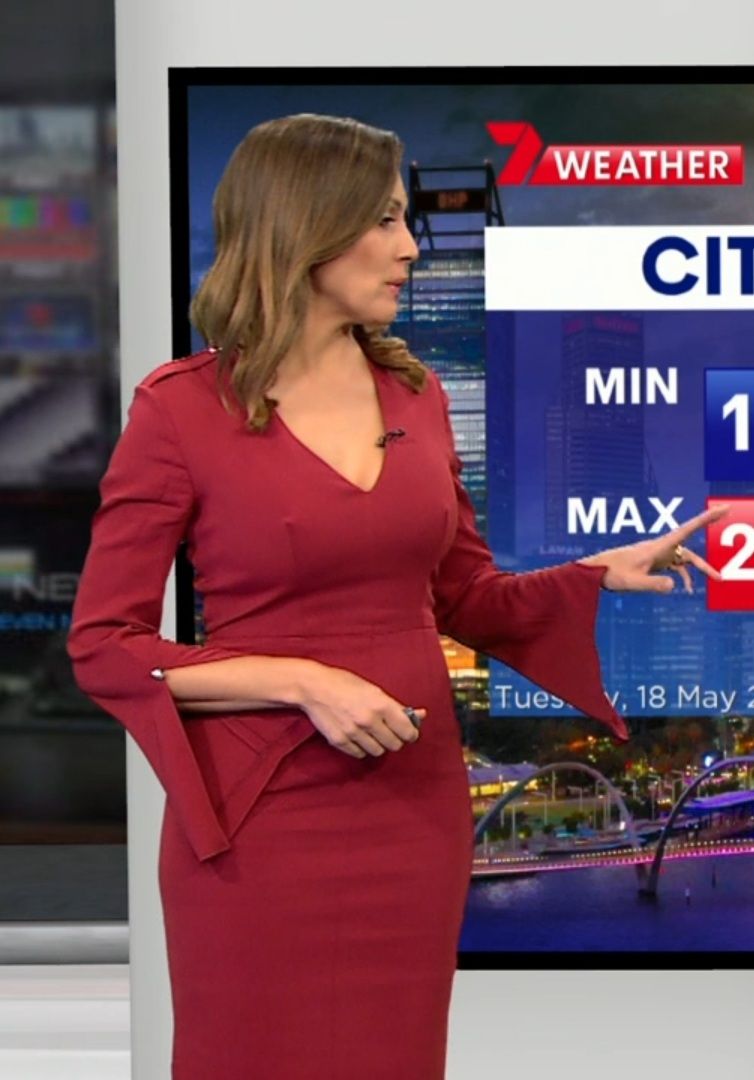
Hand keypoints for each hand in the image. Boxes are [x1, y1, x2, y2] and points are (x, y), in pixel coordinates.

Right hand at [297, 663, 424, 758]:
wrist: (314, 687)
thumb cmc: (345, 683)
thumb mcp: (374, 689)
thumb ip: (396, 706)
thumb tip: (421, 715)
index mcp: (381, 704)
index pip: (407, 731)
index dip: (411, 733)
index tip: (409, 733)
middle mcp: (369, 720)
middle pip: (394, 745)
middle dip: (395, 739)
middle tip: (390, 732)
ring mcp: (353, 732)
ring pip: (378, 751)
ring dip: (379, 744)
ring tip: (372, 733)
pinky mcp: (340, 741)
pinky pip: (360, 754)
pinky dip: (362, 748)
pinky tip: (359, 737)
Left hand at [576, 503, 731, 593]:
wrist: (594, 571)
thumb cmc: (610, 573)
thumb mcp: (632, 582)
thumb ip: (653, 584)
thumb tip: (674, 586)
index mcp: (657, 546)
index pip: (687, 530)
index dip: (706, 520)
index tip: (723, 509)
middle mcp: (659, 547)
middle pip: (690, 550)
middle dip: (708, 556)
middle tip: (724, 564)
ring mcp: (656, 554)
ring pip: (684, 559)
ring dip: (699, 569)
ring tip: (717, 579)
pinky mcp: (652, 561)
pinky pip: (673, 566)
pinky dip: (682, 575)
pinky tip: (686, 587)